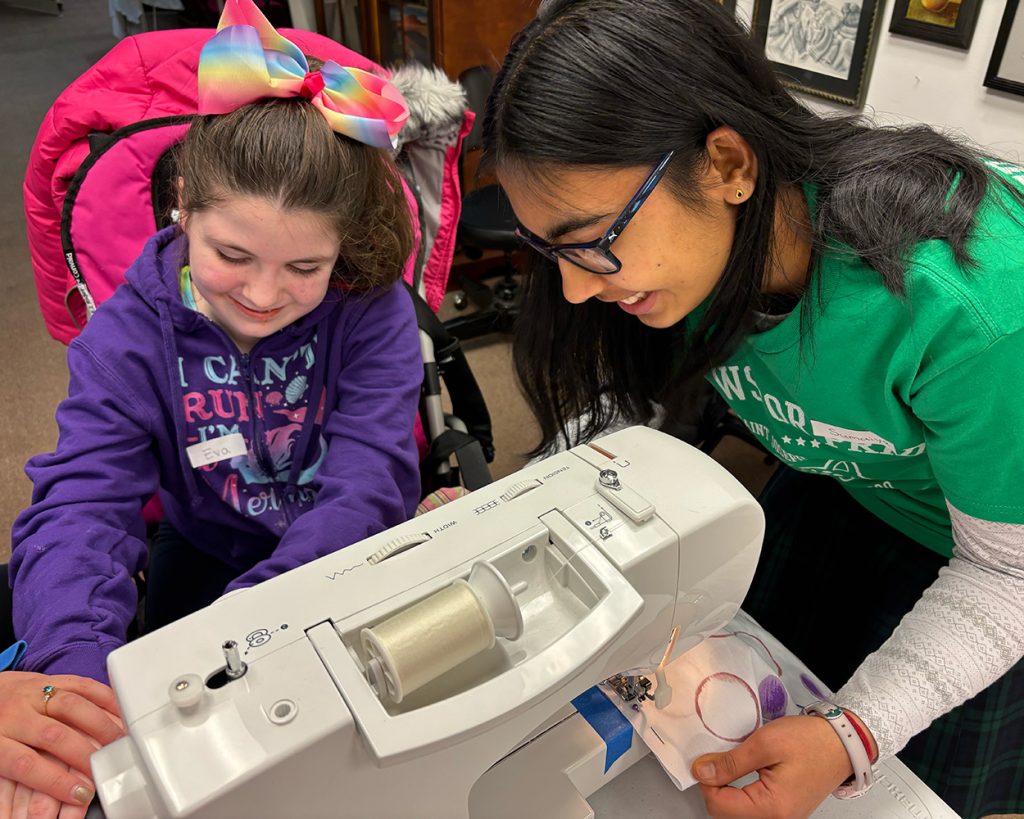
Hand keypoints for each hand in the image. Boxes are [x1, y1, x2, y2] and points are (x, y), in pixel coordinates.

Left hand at [0, 672, 122, 809]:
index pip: (26, 764)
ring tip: (117, 743)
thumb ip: (7, 787)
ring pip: (71, 706)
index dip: (56, 782)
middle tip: (103, 770)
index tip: (80, 794)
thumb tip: (33, 814)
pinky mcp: (51, 678)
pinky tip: (118, 712)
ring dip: (100, 725)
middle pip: (53, 735)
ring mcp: (34, 693)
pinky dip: (104, 697)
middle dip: (83, 755)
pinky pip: (81, 684)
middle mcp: (14, 714)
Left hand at [691, 714, 852, 818]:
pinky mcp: (784, 809)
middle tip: (717, 760)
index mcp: (772, 807)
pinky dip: (741, 791)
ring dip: (728, 790)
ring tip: (730, 764)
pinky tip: (741, 772)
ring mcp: (782, 816)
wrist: (842, 742)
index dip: (707, 781)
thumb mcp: (764, 743)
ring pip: (738, 812)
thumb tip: (703, 772)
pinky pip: (752, 807)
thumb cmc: (811, 741)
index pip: (719, 806)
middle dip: (716, 787)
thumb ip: (730, 762)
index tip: (706, 761)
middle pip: (726, 813)